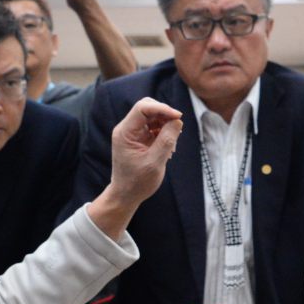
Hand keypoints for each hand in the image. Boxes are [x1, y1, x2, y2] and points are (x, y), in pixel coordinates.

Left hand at [87, 97, 182, 239]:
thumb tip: (177, 121)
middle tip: (178, 126)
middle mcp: (127, 129)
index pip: (142, 108)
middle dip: (164, 113)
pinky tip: (169, 146)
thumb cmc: (137, 182)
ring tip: (173, 143)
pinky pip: (154, 127)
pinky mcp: (139, 138)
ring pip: (152, 116)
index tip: (178, 117)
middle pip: (147, 108)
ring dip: (166, 124)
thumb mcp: (155, 163)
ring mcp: (133, 133)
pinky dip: (164, 132)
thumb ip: (166, 140)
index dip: (162, 108)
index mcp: (125, 133)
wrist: (126, 195)